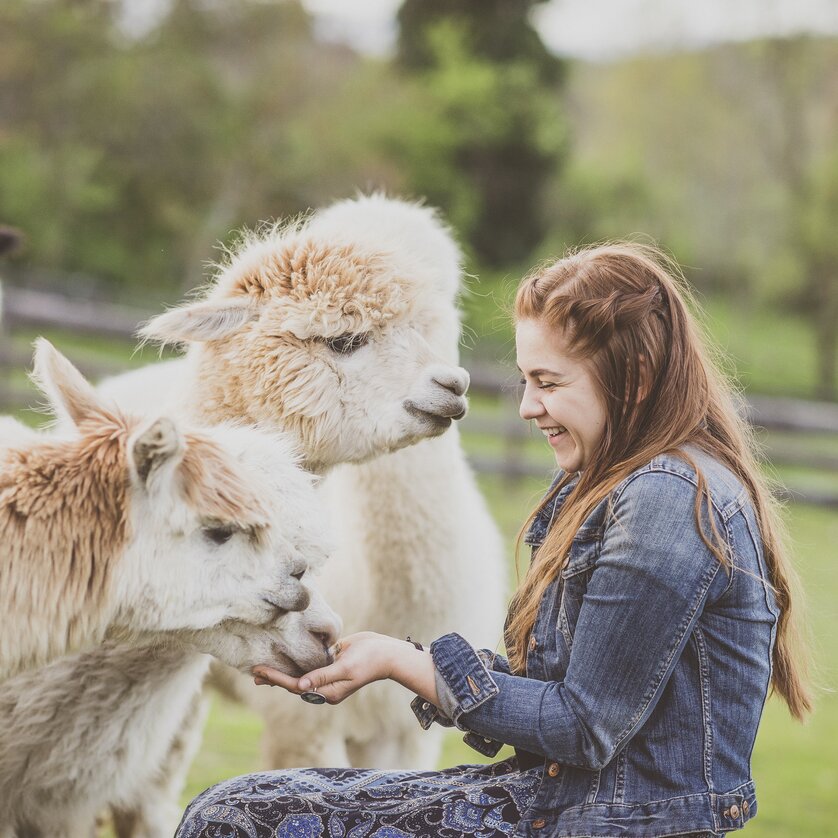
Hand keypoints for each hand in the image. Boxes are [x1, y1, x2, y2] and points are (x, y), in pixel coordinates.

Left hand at [252, 631, 403, 704]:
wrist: (388, 654)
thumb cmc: (370, 660)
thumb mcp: (346, 668)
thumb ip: (323, 676)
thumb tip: (300, 686)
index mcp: (328, 692)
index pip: (296, 686)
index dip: (277, 678)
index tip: (260, 671)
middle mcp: (326, 686)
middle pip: (295, 683)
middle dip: (275, 678)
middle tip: (254, 672)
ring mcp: (329, 676)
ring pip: (301, 674)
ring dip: (284, 671)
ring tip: (264, 668)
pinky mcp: (332, 664)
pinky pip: (311, 664)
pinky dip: (297, 662)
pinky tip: (286, 657)